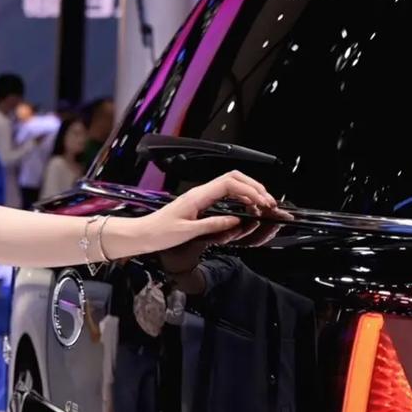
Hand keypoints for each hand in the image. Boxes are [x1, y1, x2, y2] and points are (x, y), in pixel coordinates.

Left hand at [131, 169, 287, 258]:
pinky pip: (225, 193)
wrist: (142, 234)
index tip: (263, 203)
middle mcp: (201, 192)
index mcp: (198, 196)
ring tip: (262, 205)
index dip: (250, 190)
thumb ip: (212, 224)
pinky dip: (240, 197)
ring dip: (249, 191)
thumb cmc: (159, 233)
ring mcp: (201, 196)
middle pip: (234, 178)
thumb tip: (236, 220)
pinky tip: (247, 207)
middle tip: (269, 203)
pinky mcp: (200, 202)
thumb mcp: (187, 232)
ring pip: (231, 184)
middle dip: (255, 187)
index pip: (230, 183)